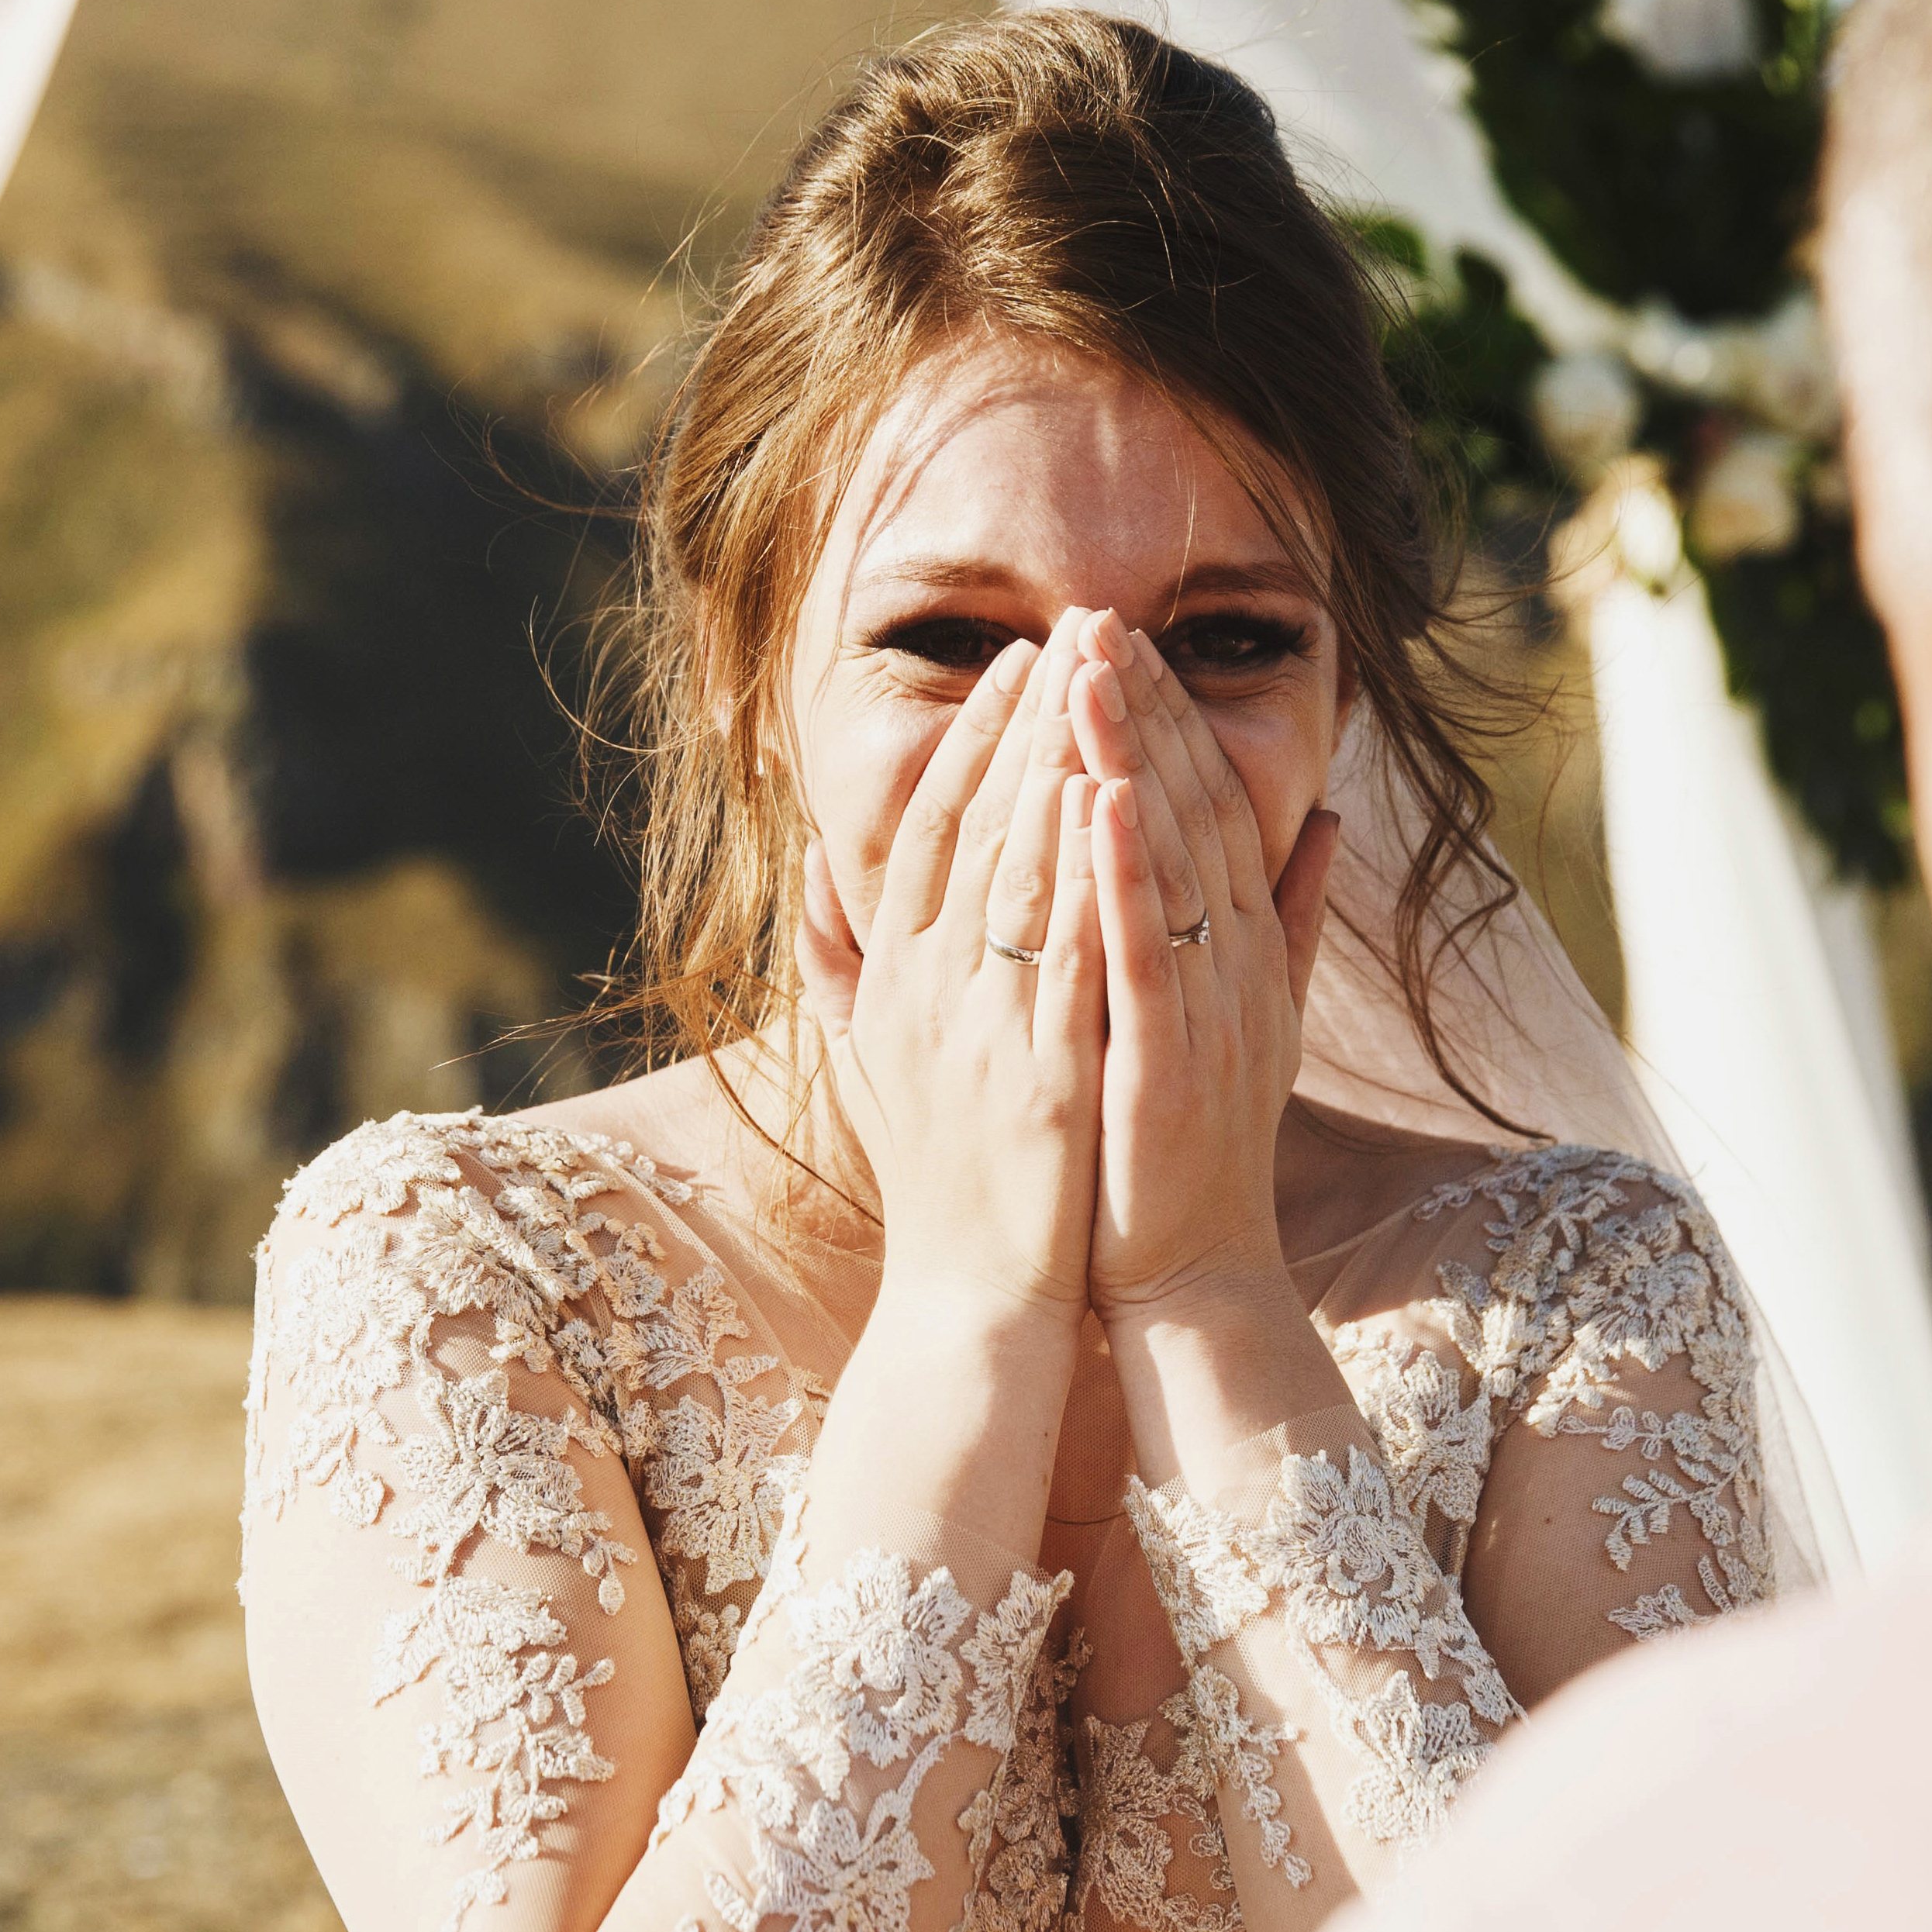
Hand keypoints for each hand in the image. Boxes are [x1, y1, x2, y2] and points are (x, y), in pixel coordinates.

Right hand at [800, 610, 1110, 1324]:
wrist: (970, 1299)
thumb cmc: (940, 1175)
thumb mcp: (874, 1054)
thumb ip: (840, 958)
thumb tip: (817, 864)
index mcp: (895, 979)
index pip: (932, 829)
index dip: (975, 739)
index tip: (1021, 665)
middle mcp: (925, 992)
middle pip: (976, 829)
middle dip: (1028, 724)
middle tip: (1074, 632)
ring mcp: (980, 1035)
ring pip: (1017, 876)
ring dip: (1058, 772)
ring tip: (1101, 685)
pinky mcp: (1039, 1081)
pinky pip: (1062, 963)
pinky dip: (1083, 881)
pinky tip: (1115, 811)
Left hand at [1070, 623, 1341, 1321]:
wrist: (1189, 1272)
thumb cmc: (1187, 1147)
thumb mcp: (1245, 1017)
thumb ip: (1284, 921)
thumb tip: (1329, 820)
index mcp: (1244, 951)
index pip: (1209, 809)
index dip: (1169, 721)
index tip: (1119, 641)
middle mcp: (1238, 965)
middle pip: (1193, 813)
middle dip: (1144, 712)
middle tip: (1095, 618)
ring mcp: (1210, 1009)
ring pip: (1170, 862)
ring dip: (1132, 760)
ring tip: (1088, 672)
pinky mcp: (1172, 1059)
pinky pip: (1148, 949)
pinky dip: (1126, 872)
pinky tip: (1098, 799)